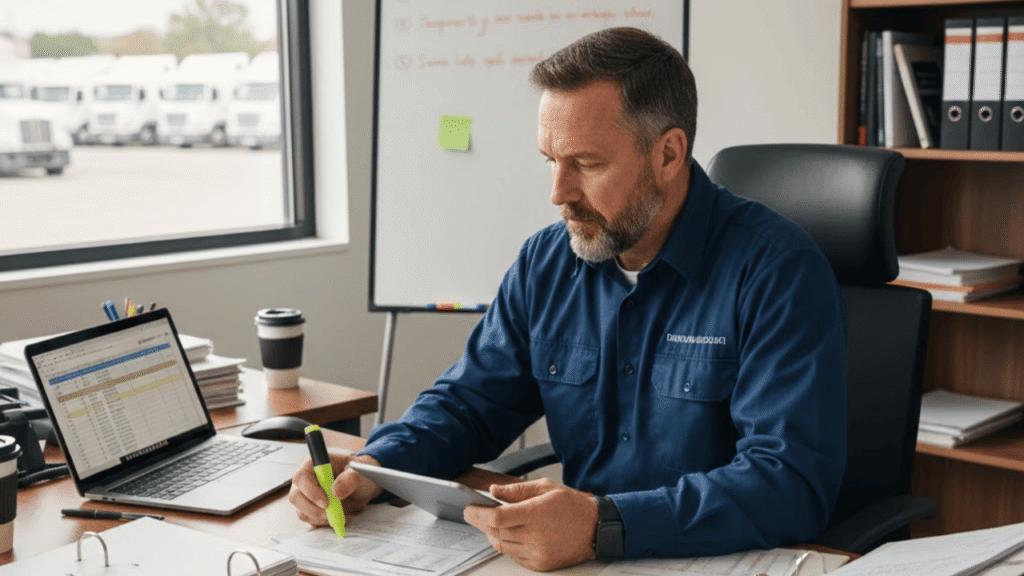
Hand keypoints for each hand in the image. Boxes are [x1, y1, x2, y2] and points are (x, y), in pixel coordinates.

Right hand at [288, 452, 383, 525]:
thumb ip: (350, 479)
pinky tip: (341, 518)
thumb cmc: (359, 473)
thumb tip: (335, 492)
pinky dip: (326, 523)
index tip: (326, 503)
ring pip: (303, 512)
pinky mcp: (312, 510)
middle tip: (334, 514)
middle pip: (296, 497)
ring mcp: (306, 497)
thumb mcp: (360, 473)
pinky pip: (312, 521)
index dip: (311, 491)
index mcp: (314, 465)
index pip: (301, 477)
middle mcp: (306, 481)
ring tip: (344, 515)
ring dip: (323, 518)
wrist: (364, 485)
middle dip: (314, 509)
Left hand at [463, 478, 597, 571]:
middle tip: (475, 513)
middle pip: (495, 532)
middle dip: (481, 522)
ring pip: (502, 545)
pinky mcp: (540, 564)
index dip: (477, 514)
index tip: (469, 509)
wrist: (595, 529)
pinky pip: (514, 556)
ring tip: (493, 523)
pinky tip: (510, 534)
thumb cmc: (572, 506)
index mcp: (535, 513)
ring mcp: (537, 552)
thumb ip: (516, 490)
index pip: (496, 518)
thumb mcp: (545, 488)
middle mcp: (535, 536)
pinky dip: (507, 545)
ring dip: (493, 534)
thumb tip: (493, 491)